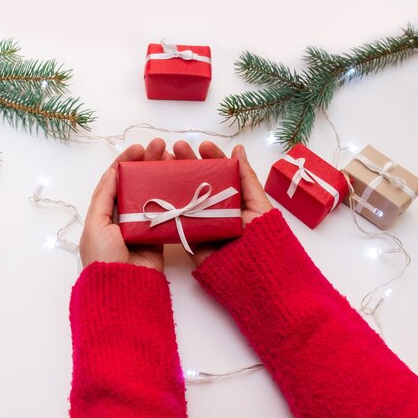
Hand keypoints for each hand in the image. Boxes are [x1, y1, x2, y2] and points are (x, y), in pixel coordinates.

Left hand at [80, 138, 172, 271]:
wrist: (123, 288)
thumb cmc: (103, 257)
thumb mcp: (96, 224)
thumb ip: (104, 197)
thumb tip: (114, 171)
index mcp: (104, 212)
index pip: (115, 179)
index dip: (126, 162)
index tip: (138, 148)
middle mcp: (124, 216)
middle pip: (136, 182)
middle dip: (147, 163)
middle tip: (160, 147)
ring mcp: (143, 224)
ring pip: (153, 193)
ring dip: (161, 175)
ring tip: (172, 158)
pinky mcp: (159, 234)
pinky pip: (166, 210)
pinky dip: (172, 195)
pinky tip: (179, 182)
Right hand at [173, 140, 272, 265]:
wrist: (252, 272)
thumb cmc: (261, 237)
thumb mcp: (258, 204)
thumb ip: (246, 178)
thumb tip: (238, 149)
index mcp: (233, 198)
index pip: (220, 172)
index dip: (211, 158)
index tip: (202, 146)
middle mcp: (215, 207)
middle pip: (199, 179)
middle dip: (187, 162)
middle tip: (177, 148)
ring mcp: (200, 220)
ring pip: (183, 194)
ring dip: (172, 176)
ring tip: (163, 160)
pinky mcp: (188, 235)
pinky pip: (175, 216)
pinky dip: (164, 201)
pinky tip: (155, 186)